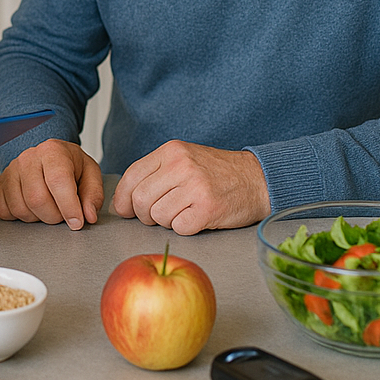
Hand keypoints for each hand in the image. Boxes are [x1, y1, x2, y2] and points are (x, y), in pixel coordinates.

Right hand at [0, 139, 103, 229]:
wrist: (49, 158)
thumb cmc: (69, 166)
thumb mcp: (90, 174)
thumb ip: (93, 195)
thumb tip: (89, 215)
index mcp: (53, 151)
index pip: (58, 181)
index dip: (68, 206)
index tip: (76, 222)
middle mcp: (28, 158)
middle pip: (37, 199)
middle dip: (54, 216)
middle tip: (62, 212)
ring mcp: (10, 171)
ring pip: (20, 209)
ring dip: (38, 218)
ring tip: (47, 207)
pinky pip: (4, 211)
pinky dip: (19, 217)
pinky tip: (31, 207)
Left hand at [111, 140, 269, 233]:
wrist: (257, 179)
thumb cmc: (216, 173)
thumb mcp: (184, 159)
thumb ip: (154, 174)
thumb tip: (122, 201)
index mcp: (171, 151)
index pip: (131, 176)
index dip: (123, 198)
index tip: (125, 209)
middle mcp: (181, 165)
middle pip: (140, 200)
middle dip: (144, 215)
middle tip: (158, 215)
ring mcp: (195, 186)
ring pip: (157, 216)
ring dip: (166, 221)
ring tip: (184, 211)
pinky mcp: (208, 208)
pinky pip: (178, 228)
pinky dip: (184, 228)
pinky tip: (196, 217)